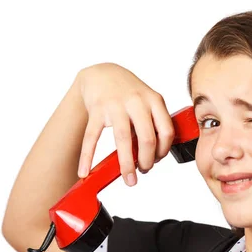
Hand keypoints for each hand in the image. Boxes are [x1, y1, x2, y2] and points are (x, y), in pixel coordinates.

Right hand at [76, 63, 174, 185]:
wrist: (102, 73)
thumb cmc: (129, 92)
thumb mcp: (148, 100)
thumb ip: (154, 123)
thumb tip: (154, 155)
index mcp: (154, 100)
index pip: (166, 131)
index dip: (163, 151)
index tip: (157, 160)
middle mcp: (137, 101)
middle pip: (147, 138)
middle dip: (147, 162)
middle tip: (143, 171)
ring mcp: (115, 104)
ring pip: (123, 139)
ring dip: (126, 164)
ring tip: (127, 178)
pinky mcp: (96, 109)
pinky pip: (91, 137)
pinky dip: (87, 156)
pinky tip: (84, 171)